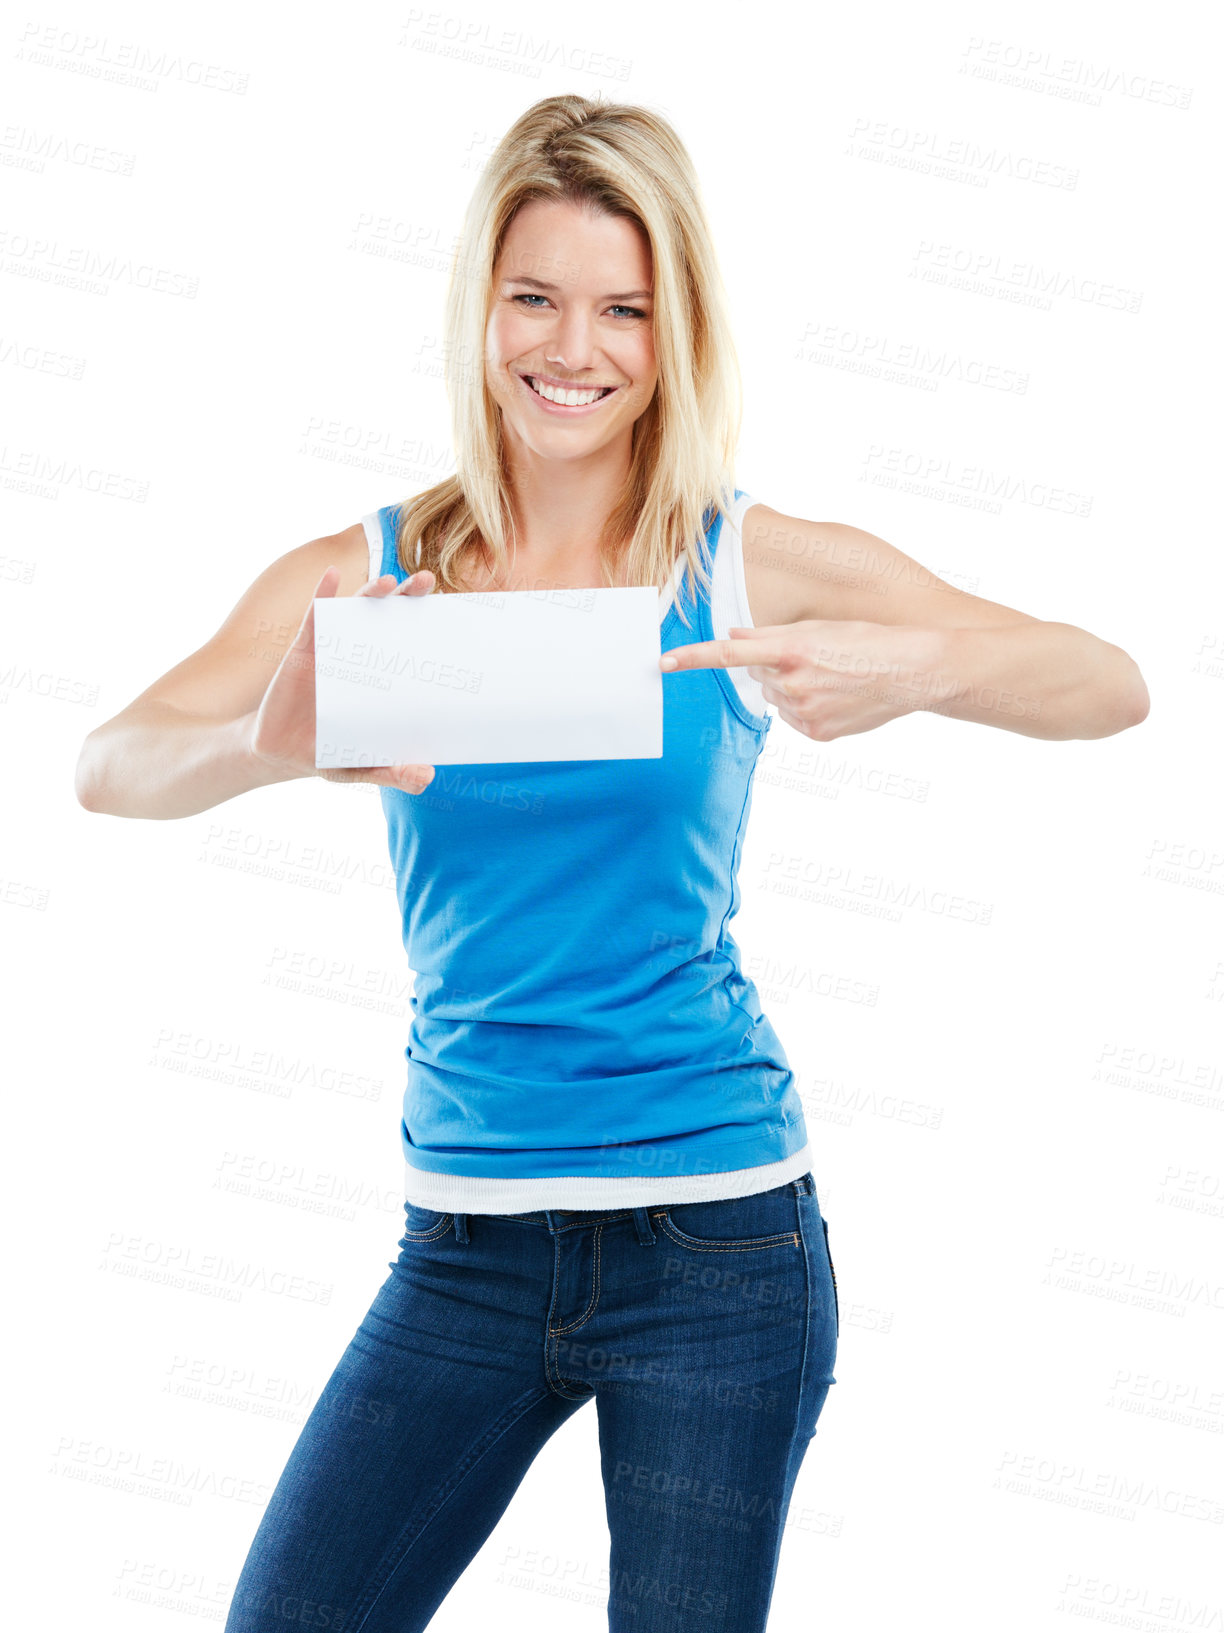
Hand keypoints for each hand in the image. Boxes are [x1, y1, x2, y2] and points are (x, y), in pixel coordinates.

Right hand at [247, 565, 438, 792]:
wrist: (279, 753)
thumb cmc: (326, 753)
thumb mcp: (360, 766)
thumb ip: (391, 771)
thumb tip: (427, 777)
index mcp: (379, 678)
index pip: (408, 642)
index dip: (426, 622)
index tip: (450, 607)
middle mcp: (359, 656)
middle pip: (387, 616)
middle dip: (407, 594)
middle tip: (427, 581)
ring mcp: (331, 650)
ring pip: (354, 611)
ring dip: (371, 592)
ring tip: (387, 582)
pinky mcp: (302, 652)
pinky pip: (314, 618)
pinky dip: (323, 593)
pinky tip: (331, 575)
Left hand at [660, 619, 947, 740]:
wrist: (912, 672)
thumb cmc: (866, 641)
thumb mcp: (818, 627)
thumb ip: (769, 633)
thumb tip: (733, 634)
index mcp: (791, 649)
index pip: (728, 653)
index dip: (693, 658)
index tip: (662, 662)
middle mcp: (792, 682)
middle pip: (756, 672)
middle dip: (773, 664)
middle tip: (813, 656)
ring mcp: (805, 711)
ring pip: (775, 696)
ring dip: (791, 685)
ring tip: (831, 677)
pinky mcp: (817, 732)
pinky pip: (794, 717)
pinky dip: (806, 706)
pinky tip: (835, 696)